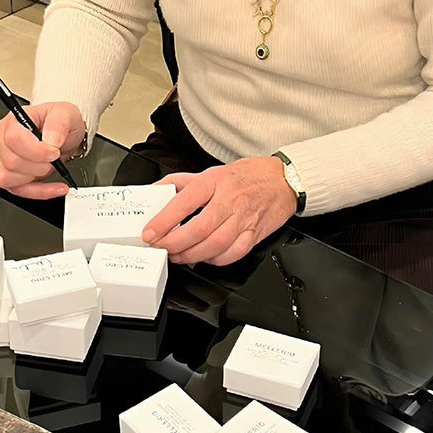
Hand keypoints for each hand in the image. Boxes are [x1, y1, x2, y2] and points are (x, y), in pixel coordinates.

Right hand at [0, 101, 85, 199]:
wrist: (62, 136)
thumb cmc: (58, 122)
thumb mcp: (65, 113)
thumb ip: (59, 123)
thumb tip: (51, 140)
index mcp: (13, 121)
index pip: (13, 138)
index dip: (35, 150)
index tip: (54, 151)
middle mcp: (2, 140)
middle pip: (11, 161)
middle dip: (39, 164)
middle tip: (55, 158)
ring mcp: (2, 160)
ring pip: (5, 179)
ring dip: (34, 178)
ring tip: (50, 168)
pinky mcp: (9, 177)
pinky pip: (17, 191)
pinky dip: (40, 192)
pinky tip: (55, 188)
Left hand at [141, 156, 296, 265]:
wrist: (283, 181)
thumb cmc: (247, 176)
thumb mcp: (211, 171)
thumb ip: (182, 182)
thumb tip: (155, 192)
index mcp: (215, 181)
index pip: (185, 201)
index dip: (164, 220)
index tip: (150, 233)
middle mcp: (230, 200)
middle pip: (199, 229)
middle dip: (175, 243)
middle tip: (161, 248)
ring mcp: (244, 219)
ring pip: (215, 245)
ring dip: (192, 256)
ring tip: (178, 256)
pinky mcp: (254, 234)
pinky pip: (233, 254)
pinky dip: (215, 260)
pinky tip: (205, 257)